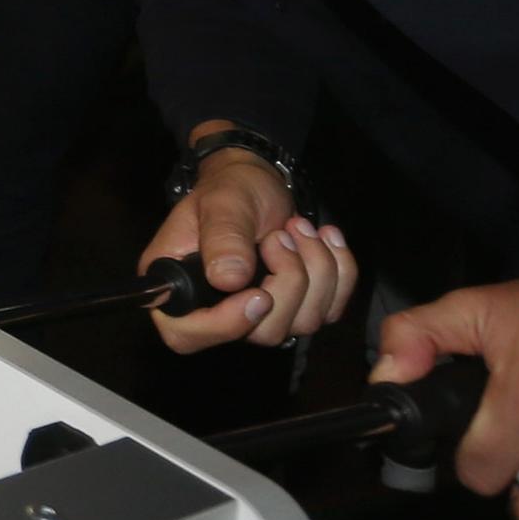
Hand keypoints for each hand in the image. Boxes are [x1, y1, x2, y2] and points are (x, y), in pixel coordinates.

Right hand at [140, 138, 357, 352]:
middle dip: (289, 281)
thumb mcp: (221, 203)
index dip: (225, 325)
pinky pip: (331, 309)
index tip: (259, 294)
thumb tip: (228, 280)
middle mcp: (217, 312)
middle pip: (261, 332)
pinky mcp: (297, 309)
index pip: (187, 335)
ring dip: (317, 269)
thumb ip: (223, 238)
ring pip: (302, 323)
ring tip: (299, 226)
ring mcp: (261, 316)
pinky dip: (340, 271)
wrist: (258, 184)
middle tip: (283, 234)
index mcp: (178, 289)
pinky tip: (326, 237)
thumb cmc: (229, 189)